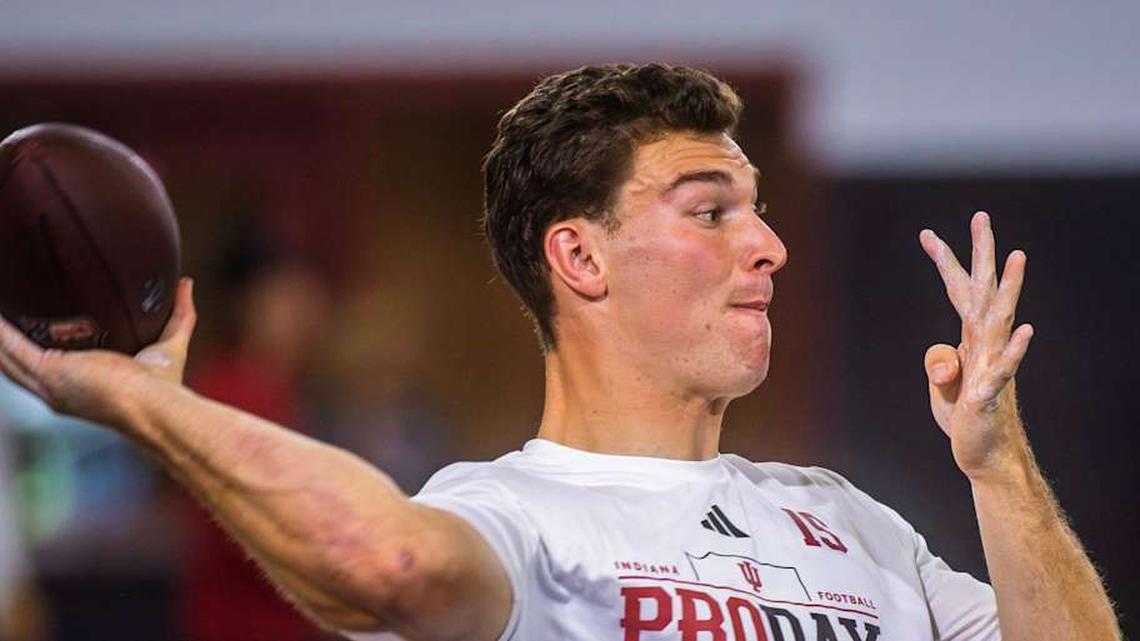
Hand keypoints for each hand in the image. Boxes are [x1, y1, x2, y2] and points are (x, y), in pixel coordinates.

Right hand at [0, 278, 195, 426]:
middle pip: (14, 362)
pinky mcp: (51, 373)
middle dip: (2, 339)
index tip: (18, 322)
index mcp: (76, 387)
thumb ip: (179, 314)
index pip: (40, 366)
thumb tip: (186, 283)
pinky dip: (1, 333)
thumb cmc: (163, 388)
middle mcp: (56, 390)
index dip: (24, 347)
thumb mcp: (169, 344)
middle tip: (1, 311)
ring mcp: (50, 384)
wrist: (156, 408)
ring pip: (7, 356)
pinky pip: (12, 348)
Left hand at [919, 212, 1033, 480]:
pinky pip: (1003, 369)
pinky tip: (1026, 330)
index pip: (960, 292)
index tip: (927, 234)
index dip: (945, 263)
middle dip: (982, 254)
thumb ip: (939, 363)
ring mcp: (991, 367)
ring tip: (1018, 257)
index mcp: (971, 339)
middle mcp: (985, 346)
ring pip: (1000, 321)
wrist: (984, 455)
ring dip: (1009, 288)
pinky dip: (1014, 349)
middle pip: (984, 292)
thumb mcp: (940, 384)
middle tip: (981, 216)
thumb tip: (948, 359)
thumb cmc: (963, 415)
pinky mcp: (988, 395)